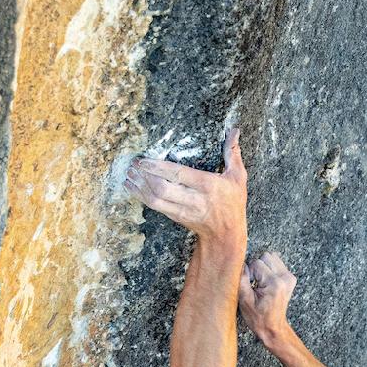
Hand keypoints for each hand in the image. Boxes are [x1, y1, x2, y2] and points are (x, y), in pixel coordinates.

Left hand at [127, 127, 245, 244]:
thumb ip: (233, 154)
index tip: (144, 160)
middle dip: (145, 177)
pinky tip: (132, 186)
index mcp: (208, 186)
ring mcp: (182, 211)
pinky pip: (154, 207)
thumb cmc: (233, 203)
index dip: (159, 167)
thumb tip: (234, 131)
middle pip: (163, 189)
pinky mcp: (175, 217)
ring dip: (139, 188)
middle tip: (133, 165)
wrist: (226, 235)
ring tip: (129, 175)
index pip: (178, 175)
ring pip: (155, 201)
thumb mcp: (238, 177)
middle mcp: (194, 200)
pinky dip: (141, 196)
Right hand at [240, 248, 296, 346]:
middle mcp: (285, 277)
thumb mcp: (244, 300)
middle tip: (255, 284)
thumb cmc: (258, 318)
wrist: (273, 328)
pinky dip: (269, 269)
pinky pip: (276, 263)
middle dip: (257, 268)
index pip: (257, 262)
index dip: (249, 273)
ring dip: (263, 267)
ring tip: (261, 283)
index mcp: (275, 283)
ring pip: (272, 257)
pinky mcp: (290, 278)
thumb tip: (240, 263)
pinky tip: (266, 283)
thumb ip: (242, 278)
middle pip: (266, 256)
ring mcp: (289, 277)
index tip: (251, 286)